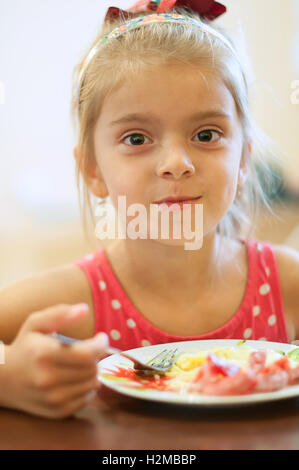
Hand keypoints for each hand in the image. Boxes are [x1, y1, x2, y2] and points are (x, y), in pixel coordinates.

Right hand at [2, 303, 108, 418]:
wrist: (3, 379)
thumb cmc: (25, 346)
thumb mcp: (36, 323)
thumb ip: (60, 314)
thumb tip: (84, 309)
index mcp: (44, 354)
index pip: (87, 354)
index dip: (101, 344)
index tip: (101, 338)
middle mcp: (48, 378)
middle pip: (92, 369)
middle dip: (95, 358)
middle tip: (87, 351)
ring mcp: (53, 398)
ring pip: (93, 384)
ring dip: (91, 372)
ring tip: (80, 365)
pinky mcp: (57, 411)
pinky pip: (87, 399)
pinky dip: (86, 388)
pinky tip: (75, 379)